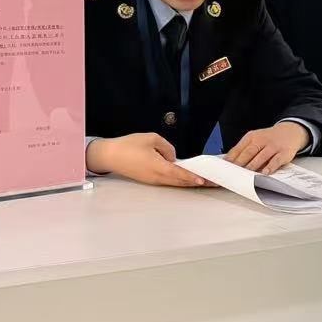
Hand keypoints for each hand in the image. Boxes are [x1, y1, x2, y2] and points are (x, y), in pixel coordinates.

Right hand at [85, 133, 208, 187]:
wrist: (109, 156)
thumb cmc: (129, 145)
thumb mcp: (151, 138)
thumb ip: (167, 147)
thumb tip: (174, 157)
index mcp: (158, 167)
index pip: (179, 173)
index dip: (192, 177)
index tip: (204, 180)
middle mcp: (157, 177)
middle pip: (179, 182)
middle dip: (195, 182)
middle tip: (211, 182)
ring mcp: (152, 180)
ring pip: (174, 183)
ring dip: (187, 182)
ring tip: (203, 181)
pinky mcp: (148, 180)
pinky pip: (167, 181)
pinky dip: (178, 180)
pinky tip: (185, 177)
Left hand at [225, 122, 309, 173]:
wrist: (290, 132)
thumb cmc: (269, 139)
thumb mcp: (255, 140)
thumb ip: (244, 150)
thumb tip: (230, 164)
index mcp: (251, 137)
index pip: (238, 149)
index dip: (230, 160)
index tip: (224, 169)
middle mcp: (261, 140)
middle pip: (248, 153)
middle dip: (239, 164)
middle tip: (233, 174)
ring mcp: (273, 146)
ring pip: (261, 157)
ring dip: (253, 166)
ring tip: (246, 175)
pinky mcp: (284, 153)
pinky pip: (276, 160)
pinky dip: (270, 167)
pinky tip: (265, 173)